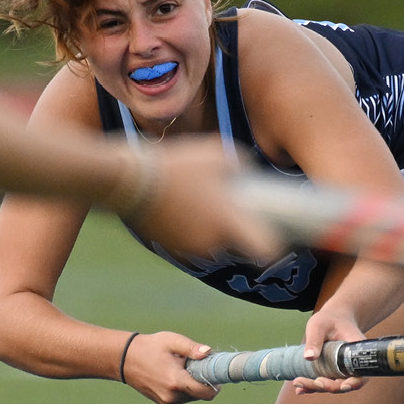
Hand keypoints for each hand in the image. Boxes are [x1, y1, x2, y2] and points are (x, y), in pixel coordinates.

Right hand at [120, 137, 280, 262]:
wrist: (128, 181)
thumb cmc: (177, 165)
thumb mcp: (216, 152)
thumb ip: (241, 164)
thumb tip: (248, 172)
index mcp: (229, 222)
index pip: (265, 251)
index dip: (273, 247)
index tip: (275, 238)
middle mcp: (212, 242)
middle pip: (236, 246)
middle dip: (236, 230)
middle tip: (229, 207)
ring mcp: (190, 249)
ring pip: (212, 244)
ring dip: (212, 230)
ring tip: (201, 203)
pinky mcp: (170, 248)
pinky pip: (190, 242)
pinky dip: (191, 230)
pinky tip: (183, 208)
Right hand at [120, 331, 220, 403]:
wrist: (126, 360)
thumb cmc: (151, 347)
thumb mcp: (172, 342)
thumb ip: (191, 348)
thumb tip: (209, 353)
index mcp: (176, 381)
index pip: (206, 392)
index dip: (216, 384)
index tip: (216, 373)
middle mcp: (172, 396)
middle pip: (201, 394)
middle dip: (203, 381)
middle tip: (196, 365)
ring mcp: (168, 402)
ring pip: (193, 396)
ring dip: (193, 385)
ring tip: (181, 369)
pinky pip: (183, 398)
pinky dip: (185, 388)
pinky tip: (174, 375)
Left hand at [289, 303, 367, 394]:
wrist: (333, 319)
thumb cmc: (329, 319)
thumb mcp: (319, 325)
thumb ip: (315, 339)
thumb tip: (308, 357)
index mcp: (356, 352)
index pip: (361, 373)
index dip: (354, 383)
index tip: (343, 386)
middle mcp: (352, 365)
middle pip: (345, 383)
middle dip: (330, 386)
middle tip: (315, 382)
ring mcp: (342, 370)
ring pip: (333, 385)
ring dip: (316, 387)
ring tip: (298, 383)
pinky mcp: (332, 372)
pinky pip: (324, 382)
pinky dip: (312, 387)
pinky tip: (299, 390)